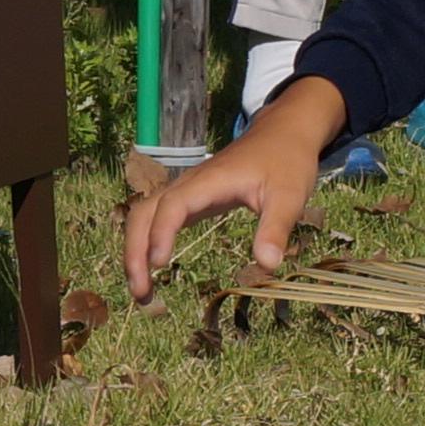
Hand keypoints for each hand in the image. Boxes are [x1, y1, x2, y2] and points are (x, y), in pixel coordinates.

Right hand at [125, 80, 344, 301]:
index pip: (173, 205)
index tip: (159, 264)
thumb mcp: (289, 196)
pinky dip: (148, 243)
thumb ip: (276, 228)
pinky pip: (157, 219)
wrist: (283, 133)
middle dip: (135, 251)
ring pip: (144, 215)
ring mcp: (186, 190)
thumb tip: (267, 265)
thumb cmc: (286, 161)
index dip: (161, 233)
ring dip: (135, 250)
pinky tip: (153, 268)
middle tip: (141, 292)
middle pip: (144, 212)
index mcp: (210, 181)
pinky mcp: (191, 199)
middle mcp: (189, 184)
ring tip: (142, 290)